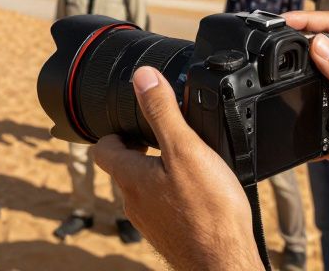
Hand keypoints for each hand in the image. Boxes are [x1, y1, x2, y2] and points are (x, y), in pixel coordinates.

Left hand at [93, 68, 262, 270]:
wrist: (224, 261)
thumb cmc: (208, 211)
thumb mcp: (186, 149)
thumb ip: (162, 111)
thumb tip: (142, 77)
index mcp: (130, 177)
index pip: (104, 148)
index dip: (114, 130)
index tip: (131, 119)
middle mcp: (134, 202)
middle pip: (124, 167)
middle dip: (140, 147)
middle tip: (162, 133)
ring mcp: (150, 221)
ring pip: (144, 187)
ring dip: (157, 170)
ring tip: (183, 158)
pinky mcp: (169, 234)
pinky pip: (162, 206)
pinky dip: (172, 192)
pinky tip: (197, 190)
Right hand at [282, 10, 328, 215]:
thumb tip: (318, 44)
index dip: (310, 20)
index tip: (284, 21)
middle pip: (321, 52)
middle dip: (297, 45)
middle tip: (270, 44)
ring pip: (312, 84)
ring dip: (295, 81)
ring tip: (274, 78)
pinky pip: (310, 119)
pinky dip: (298, 118)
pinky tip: (288, 118)